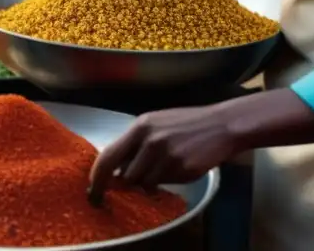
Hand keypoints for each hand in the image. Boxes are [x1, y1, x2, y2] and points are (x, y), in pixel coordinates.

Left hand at [89, 105, 237, 197]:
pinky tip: (177, 168)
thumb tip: (115, 168)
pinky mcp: (182, 170)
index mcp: (140, 127)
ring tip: (163, 167)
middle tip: (135, 180)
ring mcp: (167, 157)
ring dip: (148, 182)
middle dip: (128, 182)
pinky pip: (163, 185)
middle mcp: (150, 141)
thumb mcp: (155, 124)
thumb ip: (135, 143)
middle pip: (125, 175)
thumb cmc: (185, 124)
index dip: (97, 177)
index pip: (108, 157)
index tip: (92, 191)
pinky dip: (165, 182)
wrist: (220, 125)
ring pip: (144, 183)